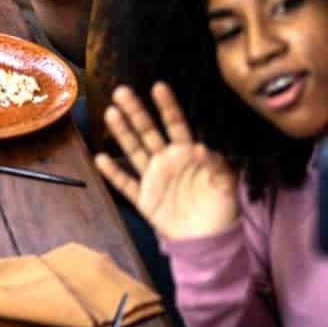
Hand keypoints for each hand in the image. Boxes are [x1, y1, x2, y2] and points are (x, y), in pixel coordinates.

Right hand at [96, 83, 240, 240]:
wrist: (208, 239)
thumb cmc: (221, 208)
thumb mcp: (226, 184)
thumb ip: (217, 165)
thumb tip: (200, 147)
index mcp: (187, 154)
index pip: (176, 125)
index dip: (167, 107)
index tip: (158, 87)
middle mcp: (166, 160)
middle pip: (148, 132)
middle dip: (136, 112)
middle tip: (122, 92)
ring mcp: (153, 178)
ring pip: (135, 150)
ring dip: (123, 133)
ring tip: (111, 113)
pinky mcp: (144, 199)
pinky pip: (126, 184)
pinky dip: (114, 173)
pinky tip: (100, 158)